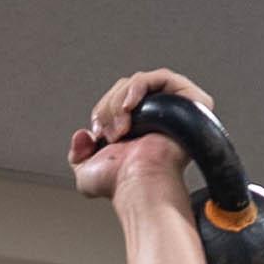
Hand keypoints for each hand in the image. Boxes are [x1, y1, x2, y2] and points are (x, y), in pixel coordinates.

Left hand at [70, 66, 211, 204]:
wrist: (139, 185)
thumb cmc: (118, 186)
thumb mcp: (86, 173)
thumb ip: (78, 153)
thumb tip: (82, 135)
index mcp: (135, 132)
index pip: (115, 101)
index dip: (101, 111)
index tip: (97, 133)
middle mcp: (153, 121)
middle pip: (125, 88)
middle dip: (109, 107)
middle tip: (110, 134)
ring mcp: (170, 111)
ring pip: (139, 82)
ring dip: (120, 101)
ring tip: (121, 127)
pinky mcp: (186, 102)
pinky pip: (161, 77)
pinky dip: (139, 87)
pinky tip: (130, 107)